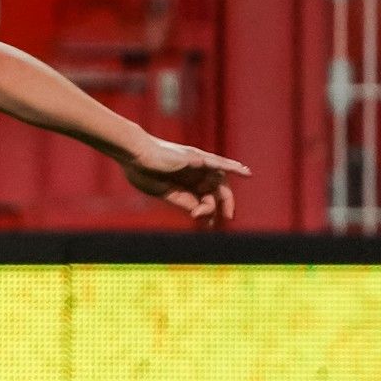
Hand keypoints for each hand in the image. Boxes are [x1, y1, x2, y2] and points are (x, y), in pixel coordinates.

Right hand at [119, 138, 250, 227]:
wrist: (134, 155)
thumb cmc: (143, 172)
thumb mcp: (166, 193)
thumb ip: (184, 202)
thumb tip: (200, 213)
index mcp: (184, 180)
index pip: (204, 196)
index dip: (208, 210)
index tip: (208, 224)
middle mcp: (193, 172)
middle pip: (215, 189)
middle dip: (223, 205)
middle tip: (228, 219)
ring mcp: (196, 164)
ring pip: (217, 181)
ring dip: (225, 198)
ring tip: (228, 213)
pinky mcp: (196, 158)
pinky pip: (219, 163)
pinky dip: (233, 167)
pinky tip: (246, 173)